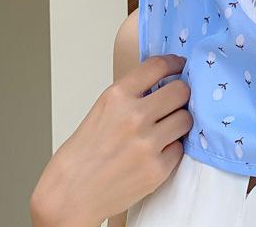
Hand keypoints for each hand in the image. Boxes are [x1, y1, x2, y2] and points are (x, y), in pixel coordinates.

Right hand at [30, 54, 191, 226]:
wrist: (70, 194)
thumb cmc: (84, 152)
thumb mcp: (103, 108)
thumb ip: (132, 93)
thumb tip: (164, 81)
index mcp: (117, 96)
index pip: (158, 66)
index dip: (174, 63)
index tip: (180, 65)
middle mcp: (134, 116)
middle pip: (180, 91)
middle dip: (180, 94)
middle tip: (175, 101)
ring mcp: (147, 143)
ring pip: (185, 119)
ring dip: (178, 122)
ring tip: (165, 128)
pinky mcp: (157, 168)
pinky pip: (179, 148)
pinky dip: (171, 149)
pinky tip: (155, 152)